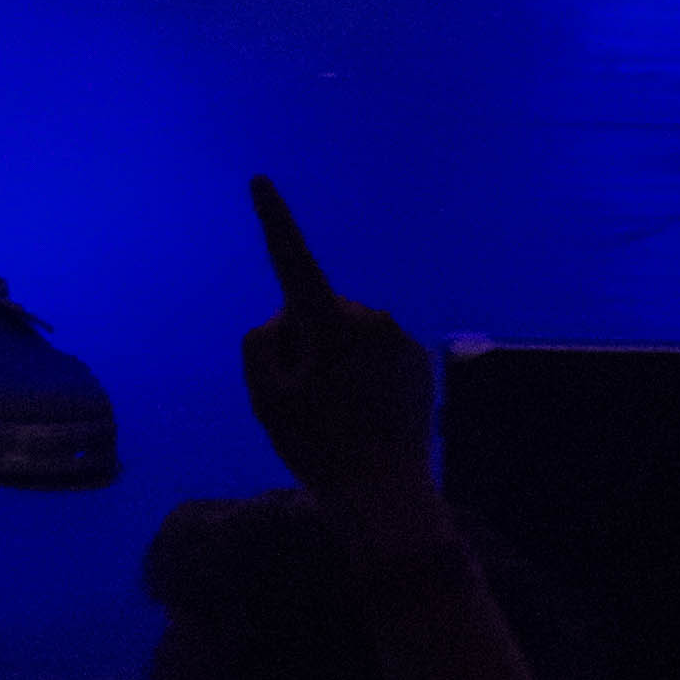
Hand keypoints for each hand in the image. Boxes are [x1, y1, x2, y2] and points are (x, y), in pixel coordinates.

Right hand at [239, 173, 436, 512]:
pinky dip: (364, 372)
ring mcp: (398, 339)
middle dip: (304, 339)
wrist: (386, 499)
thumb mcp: (264, 397)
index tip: (261, 180)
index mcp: (328, 324)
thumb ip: (262, 342)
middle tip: (305, 399)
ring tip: (337, 415)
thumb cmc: (317, 448)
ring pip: (347, 334)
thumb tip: (288, 321)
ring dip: (335, 359)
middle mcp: (368, 319)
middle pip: (316, 312)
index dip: (274, 219)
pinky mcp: (419, 361)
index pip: (292, 259)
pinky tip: (363, 415)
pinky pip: (376, 352)